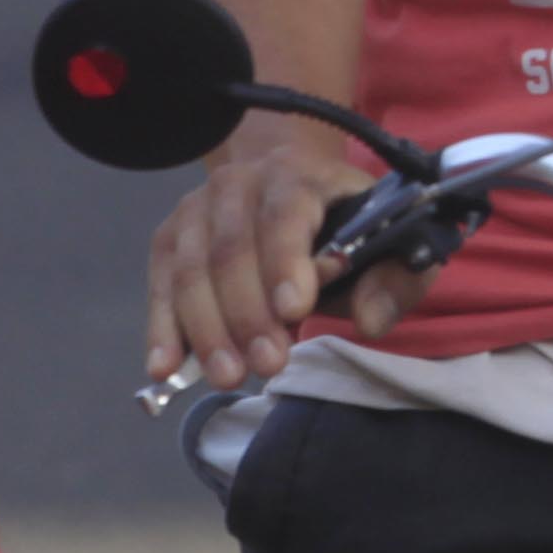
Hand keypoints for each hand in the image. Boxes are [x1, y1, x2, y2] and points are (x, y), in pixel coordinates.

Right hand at [143, 115, 412, 393]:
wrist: (285, 187)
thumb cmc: (342, 227)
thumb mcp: (384, 245)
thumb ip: (392, 280)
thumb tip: (371, 320)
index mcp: (300, 176)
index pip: (287, 213)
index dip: (287, 261)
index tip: (295, 312)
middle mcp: (240, 182)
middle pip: (233, 250)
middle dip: (249, 314)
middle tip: (268, 365)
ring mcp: (197, 207)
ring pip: (192, 271)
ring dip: (208, 330)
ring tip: (230, 376)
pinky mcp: (169, 238)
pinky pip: (160, 286)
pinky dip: (162, 329)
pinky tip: (166, 369)